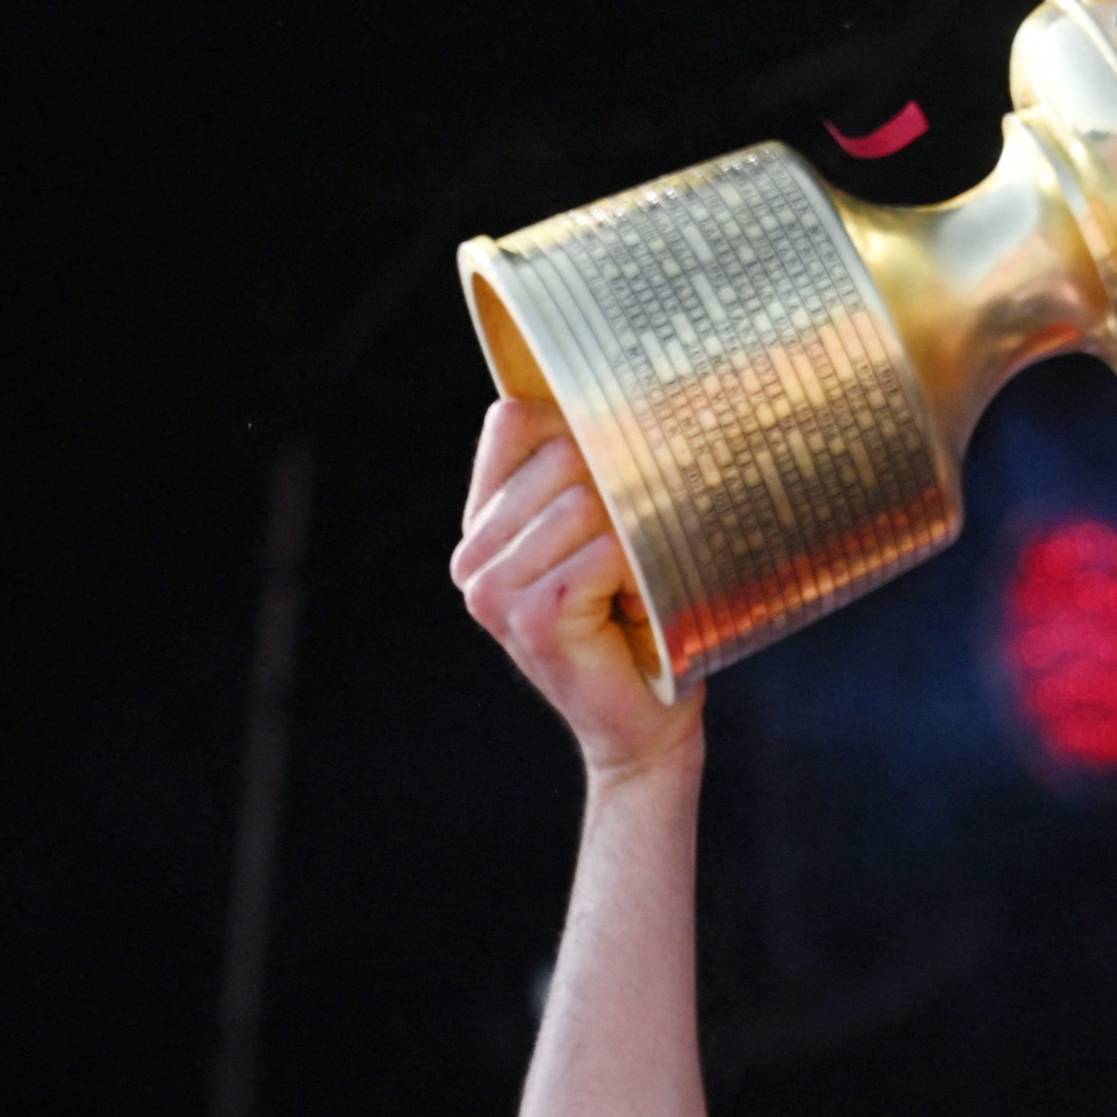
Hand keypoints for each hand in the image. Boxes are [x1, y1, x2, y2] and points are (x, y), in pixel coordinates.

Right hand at [451, 398, 703, 780]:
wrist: (643, 726)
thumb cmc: (635, 624)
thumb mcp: (598, 537)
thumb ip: (581, 476)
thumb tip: (615, 390)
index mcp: (482, 527)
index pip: (514, 420)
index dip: (577, 427)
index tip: (618, 478)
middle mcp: (473, 558)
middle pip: (562, 455)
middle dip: (622, 496)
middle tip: (634, 560)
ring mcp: (495, 590)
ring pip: (587, 502)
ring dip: (637, 542)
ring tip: (636, 589)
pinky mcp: (535, 616)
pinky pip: (605, 551)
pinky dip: (642, 574)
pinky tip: (637, 610)